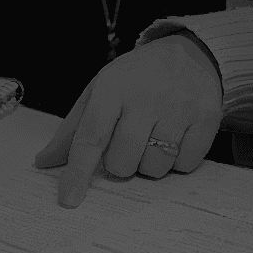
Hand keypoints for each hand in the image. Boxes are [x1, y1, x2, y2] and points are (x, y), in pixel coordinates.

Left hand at [33, 33, 223, 207]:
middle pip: (122, 162)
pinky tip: (176, 138)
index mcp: (113, 88)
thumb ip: (73, 128)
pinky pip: (185, 165)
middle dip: (120, 162)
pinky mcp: (207, 119)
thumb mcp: (101, 90)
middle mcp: (146, 97)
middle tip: (128, 141)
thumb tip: (45, 162)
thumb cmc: (137, 77)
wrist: (191, 52)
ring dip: (149, 163)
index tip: (69, 199)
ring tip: (153, 137)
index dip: (78, 172)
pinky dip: (177, 161)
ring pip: (154, 168)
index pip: (91, 137)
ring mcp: (179, 108)